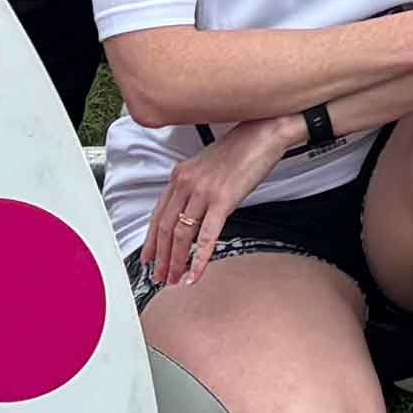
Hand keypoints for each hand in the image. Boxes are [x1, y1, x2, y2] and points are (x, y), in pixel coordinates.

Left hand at [140, 115, 290, 295]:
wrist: (263, 133)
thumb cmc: (241, 149)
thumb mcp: (208, 165)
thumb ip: (195, 186)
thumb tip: (192, 211)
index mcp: (180, 175)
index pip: (158, 215)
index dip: (151, 241)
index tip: (148, 258)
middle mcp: (186, 183)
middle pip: (166, 229)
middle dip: (161, 257)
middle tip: (159, 277)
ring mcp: (203, 192)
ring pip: (182, 235)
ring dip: (176, 261)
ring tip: (175, 279)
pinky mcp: (223, 200)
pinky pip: (207, 236)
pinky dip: (199, 259)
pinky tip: (196, 273)